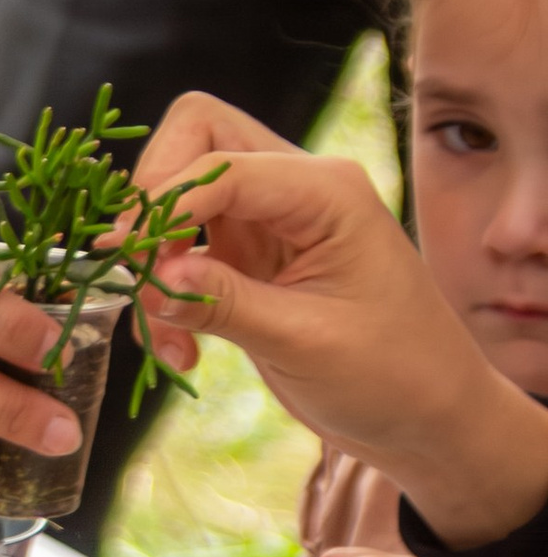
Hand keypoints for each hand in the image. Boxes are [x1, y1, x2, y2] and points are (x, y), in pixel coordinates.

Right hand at [130, 121, 547, 543]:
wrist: (431, 420)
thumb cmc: (395, 377)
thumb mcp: (307, 343)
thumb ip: (225, 303)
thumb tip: (152, 279)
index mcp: (326, 191)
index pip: (222, 162)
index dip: (164, 201)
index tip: (126, 257)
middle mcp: (297, 189)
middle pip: (199, 136)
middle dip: (154, 195)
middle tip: (135, 263)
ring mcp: (272, 219)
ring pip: (182, 191)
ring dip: (157, 252)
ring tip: (163, 327)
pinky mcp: (252, 256)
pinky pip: (187, 246)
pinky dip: (170, 286)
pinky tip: (180, 345)